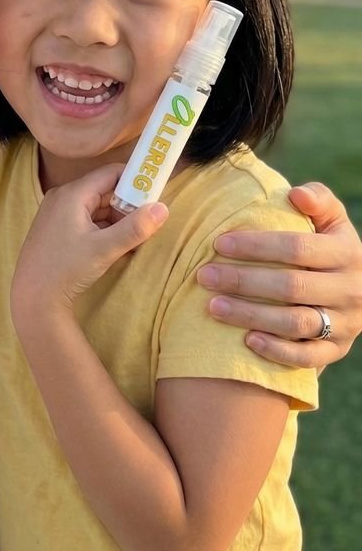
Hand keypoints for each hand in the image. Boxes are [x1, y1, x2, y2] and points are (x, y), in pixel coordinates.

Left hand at [11, 165, 167, 324]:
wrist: (33, 298)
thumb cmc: (66, 270)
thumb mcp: (105, 249)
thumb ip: (135, 228)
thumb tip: (163, 208)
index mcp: (72, 194)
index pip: (110, 174)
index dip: (135, 180)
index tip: (155, 193)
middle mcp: (62, 197)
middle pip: (103, 190)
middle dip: (127, 204)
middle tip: (148, 221)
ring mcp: (56, 213)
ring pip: (95, 206)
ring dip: (116, 218)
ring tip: (134, 236)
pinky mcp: (55, 229)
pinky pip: (85, 219)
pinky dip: (102, 227)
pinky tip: (115, 244)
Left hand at [197, 182, 361, 367]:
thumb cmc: (330, 246)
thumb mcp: (333, 220)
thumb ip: (319, 199)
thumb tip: (296, 194)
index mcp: (348, 252)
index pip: (298, 248)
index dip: (257, 246)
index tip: (218, 243)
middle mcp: (350, 290)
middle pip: (291, 286)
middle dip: (243, 280)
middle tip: (203, 276)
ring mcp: (345, 323)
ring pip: (295, 323)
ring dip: (251, 315)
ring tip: (213, 307)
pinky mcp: (337, 350)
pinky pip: (308, 356)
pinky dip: (277, 350)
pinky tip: (246, 340)